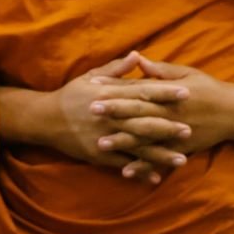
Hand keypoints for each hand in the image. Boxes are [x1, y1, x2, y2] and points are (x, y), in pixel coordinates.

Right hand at [38, 54, 191, 183]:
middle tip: (190, 129)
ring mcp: (104, 137)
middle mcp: (108, 117)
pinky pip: (123, 164)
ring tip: (183, 159)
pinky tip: (156, 177)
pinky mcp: (98, 154)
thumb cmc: (70, 96)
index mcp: (108, 96)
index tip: (186, 93)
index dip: (164, 93)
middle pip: (142, 122)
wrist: (43, 119)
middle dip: (167, 127)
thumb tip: (138, 55)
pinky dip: (139, 171)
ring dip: (160, 155)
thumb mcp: (90, 77)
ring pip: (136, 147)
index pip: (141, 93)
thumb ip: (116, 68)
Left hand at [91, 54, 233, 156]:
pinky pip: (159, 158)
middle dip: (113, 111)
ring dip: (123, 141)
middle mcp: (169, 112)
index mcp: (167, 92)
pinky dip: (144, 166)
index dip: (114, 86)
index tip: (92, 85)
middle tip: (90, 110)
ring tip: (101, 143)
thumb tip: (137, 58)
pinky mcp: (180, 149)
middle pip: (137, 111)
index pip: (136, 88)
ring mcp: (173, 132)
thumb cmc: (208, 89)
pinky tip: (126, 172)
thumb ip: (159, 69)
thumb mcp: (186, 73)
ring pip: (145, 137)